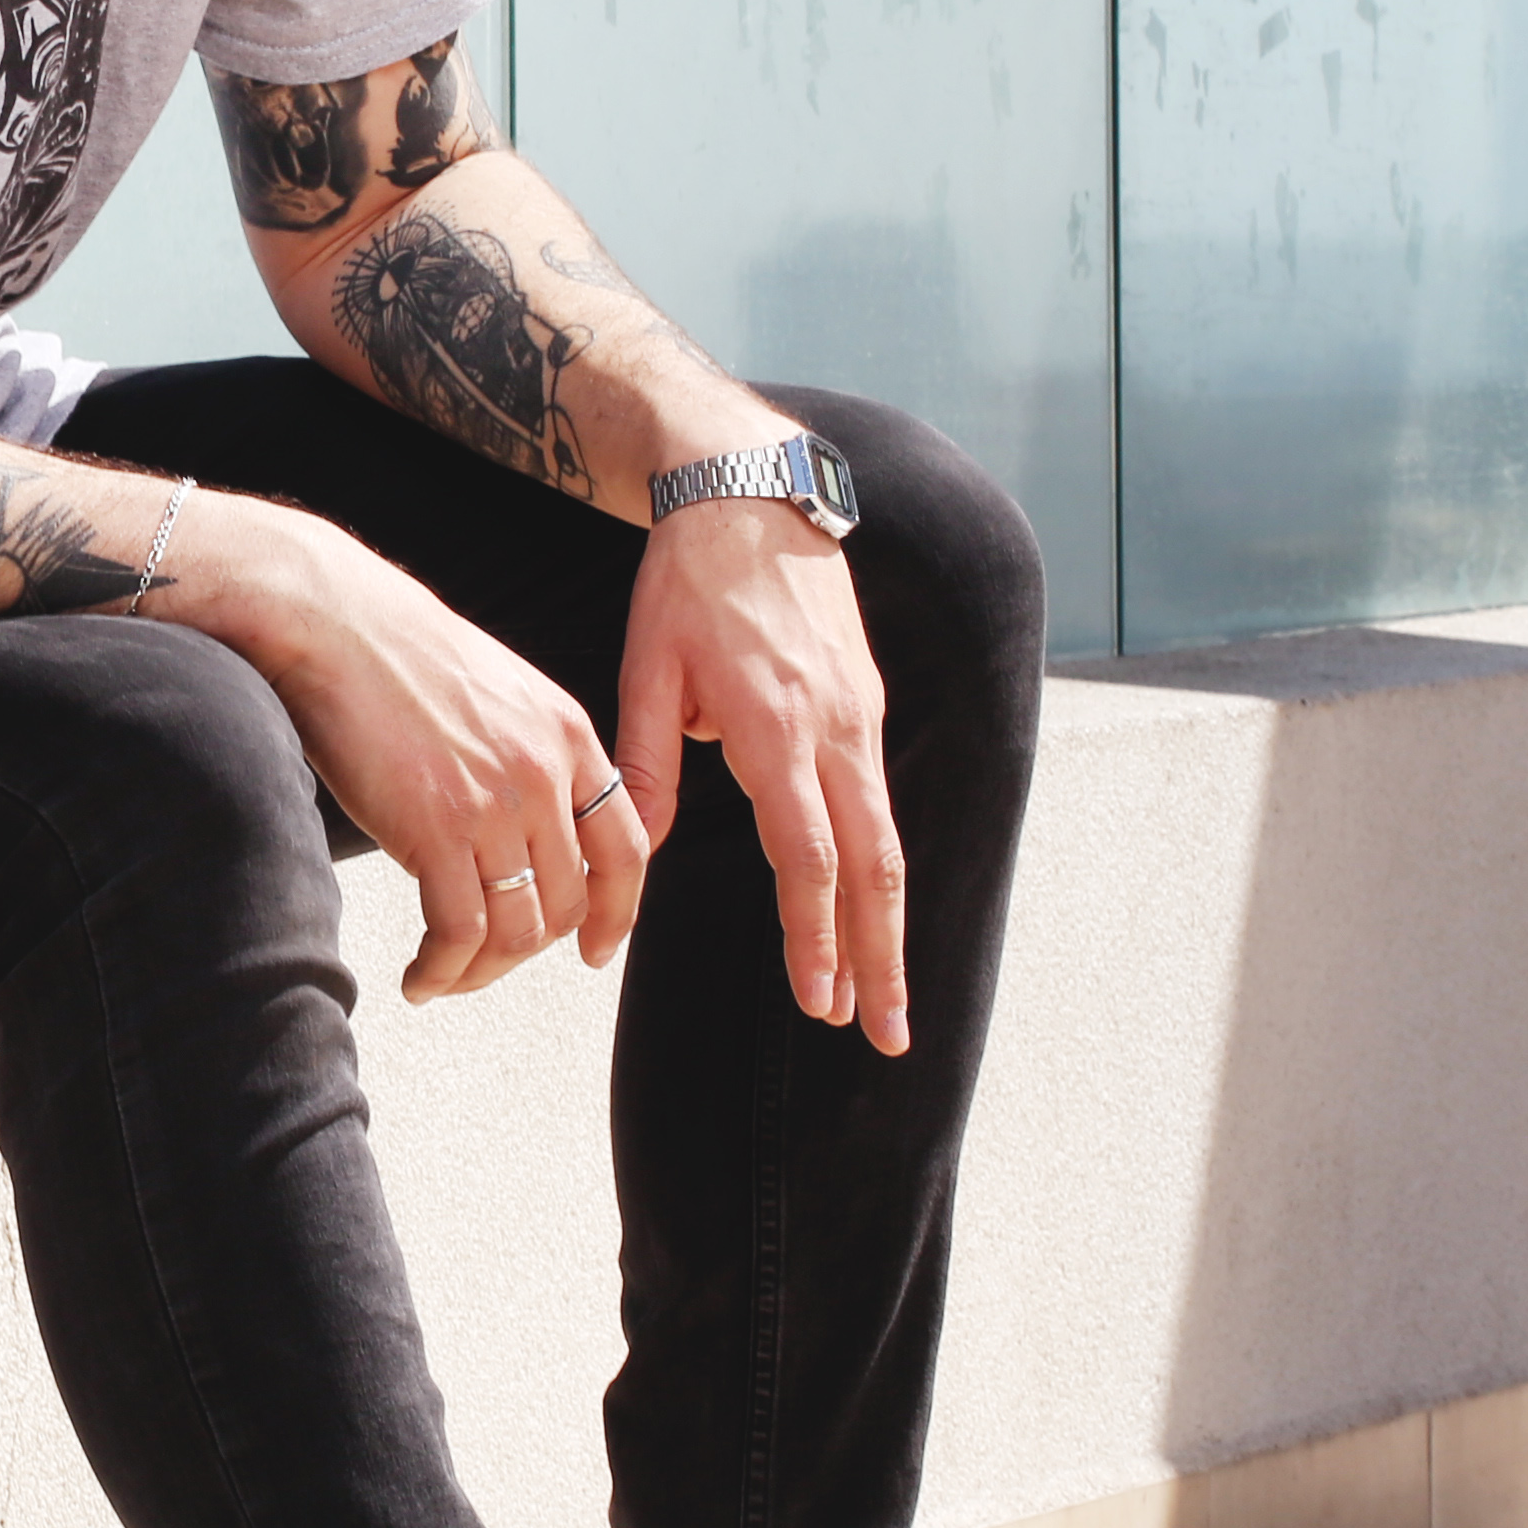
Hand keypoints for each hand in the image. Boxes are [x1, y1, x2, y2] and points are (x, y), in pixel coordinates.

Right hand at [185, 500, 655, 1001]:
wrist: (331, 623)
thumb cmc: (394, 654)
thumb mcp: (496, 693)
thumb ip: (526, 756)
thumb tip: (521, 831)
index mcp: (566, 734)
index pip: (625, 846)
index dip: (617, 911)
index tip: (597, 949)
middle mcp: (542, 773)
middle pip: (568, 901)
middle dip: (528, 948)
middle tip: (485, 960)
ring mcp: (493, 804)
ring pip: (517, 929)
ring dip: (481, 970)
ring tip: (445, 976)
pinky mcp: (436, 831)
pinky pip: (457, 932)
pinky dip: (441, 972)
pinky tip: (419, 978)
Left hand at [614, 496, 906, 1045]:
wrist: (752, 493)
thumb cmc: (686, 583)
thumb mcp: (647, 671)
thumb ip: (649, 767)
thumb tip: (638, 850)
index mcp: (776, 728)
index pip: (809, 854)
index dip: (816, 933)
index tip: (819, 1001)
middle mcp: (835, 730)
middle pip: (874, 867)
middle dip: (880, 958)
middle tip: (883, 1034)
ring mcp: (862, 716)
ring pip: (890, 841)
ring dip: (889, 925)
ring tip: (888, 995)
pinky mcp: (868, 703)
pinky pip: (883, 802)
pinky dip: (884, 868)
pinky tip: (874, 914)